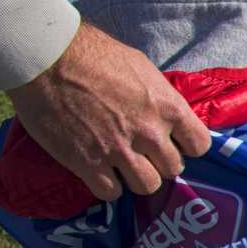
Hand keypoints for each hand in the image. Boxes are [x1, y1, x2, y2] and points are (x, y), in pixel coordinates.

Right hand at [5, 22, 211, 199]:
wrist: (46, 58)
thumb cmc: (93, 54)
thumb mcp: (141, 68)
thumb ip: (159, 97)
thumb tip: (167, 113)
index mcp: (168, 107)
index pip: (200, 145)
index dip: (187, 146)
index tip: (173, 142)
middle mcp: (150, 133)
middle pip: (173, 169)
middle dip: (159, 162)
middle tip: (142, 152)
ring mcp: (119, 151)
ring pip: (147, 186)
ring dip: (136, 178)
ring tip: (122, 164)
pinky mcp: (88, 163)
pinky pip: (111, 193)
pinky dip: (107, 185)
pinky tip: (98, 171)